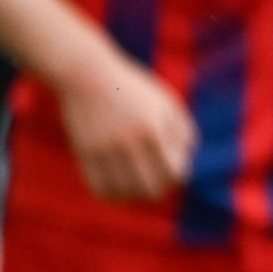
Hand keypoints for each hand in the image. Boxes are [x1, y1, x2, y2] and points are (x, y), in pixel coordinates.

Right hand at [54, 47, 196, 202]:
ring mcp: (105, 148)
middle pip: (149, 187)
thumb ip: (182, 130)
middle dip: (158, 190)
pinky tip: (118, 191)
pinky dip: (112, 195)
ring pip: (124, 192)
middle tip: (157, 185)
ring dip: (134, 196)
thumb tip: (187, 160)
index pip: (173, 172)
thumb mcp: (165, 102)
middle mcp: (129, 141)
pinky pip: (100, 187)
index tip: (174, 172)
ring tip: (138, 190)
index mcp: (154, 128)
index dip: (177, 177)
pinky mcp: (85, 153)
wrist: (88, 75)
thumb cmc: (133, 89)